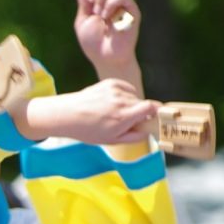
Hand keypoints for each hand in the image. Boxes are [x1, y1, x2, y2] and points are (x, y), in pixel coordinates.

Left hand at [27, 79, 158, 145]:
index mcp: (124, 117)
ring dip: (129, 104)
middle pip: (143, 104)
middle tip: (126, 121)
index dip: (157, 112)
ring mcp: (116, 91)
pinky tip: (112, 102)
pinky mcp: (110, 83)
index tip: (155, 118)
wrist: (66, 115)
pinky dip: (124, 94)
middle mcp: (122, 101)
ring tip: (112, 112)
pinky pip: (126, 88)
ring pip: (133, 97)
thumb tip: (148, 132)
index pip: (153, 107)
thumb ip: (134, 137)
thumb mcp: (111, 140)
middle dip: (139, 112)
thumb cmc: (88, 130)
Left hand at [74, 0, 140, 76]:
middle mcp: (113, 1)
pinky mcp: (132, 11)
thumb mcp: (83, 20)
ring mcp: (123, 5)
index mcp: (101, 1)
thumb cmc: (93, 43)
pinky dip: (110, 4)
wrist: (105, 58)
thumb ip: (83, 2)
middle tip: (91, 0)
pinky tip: (107, 17)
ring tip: (99, 15)